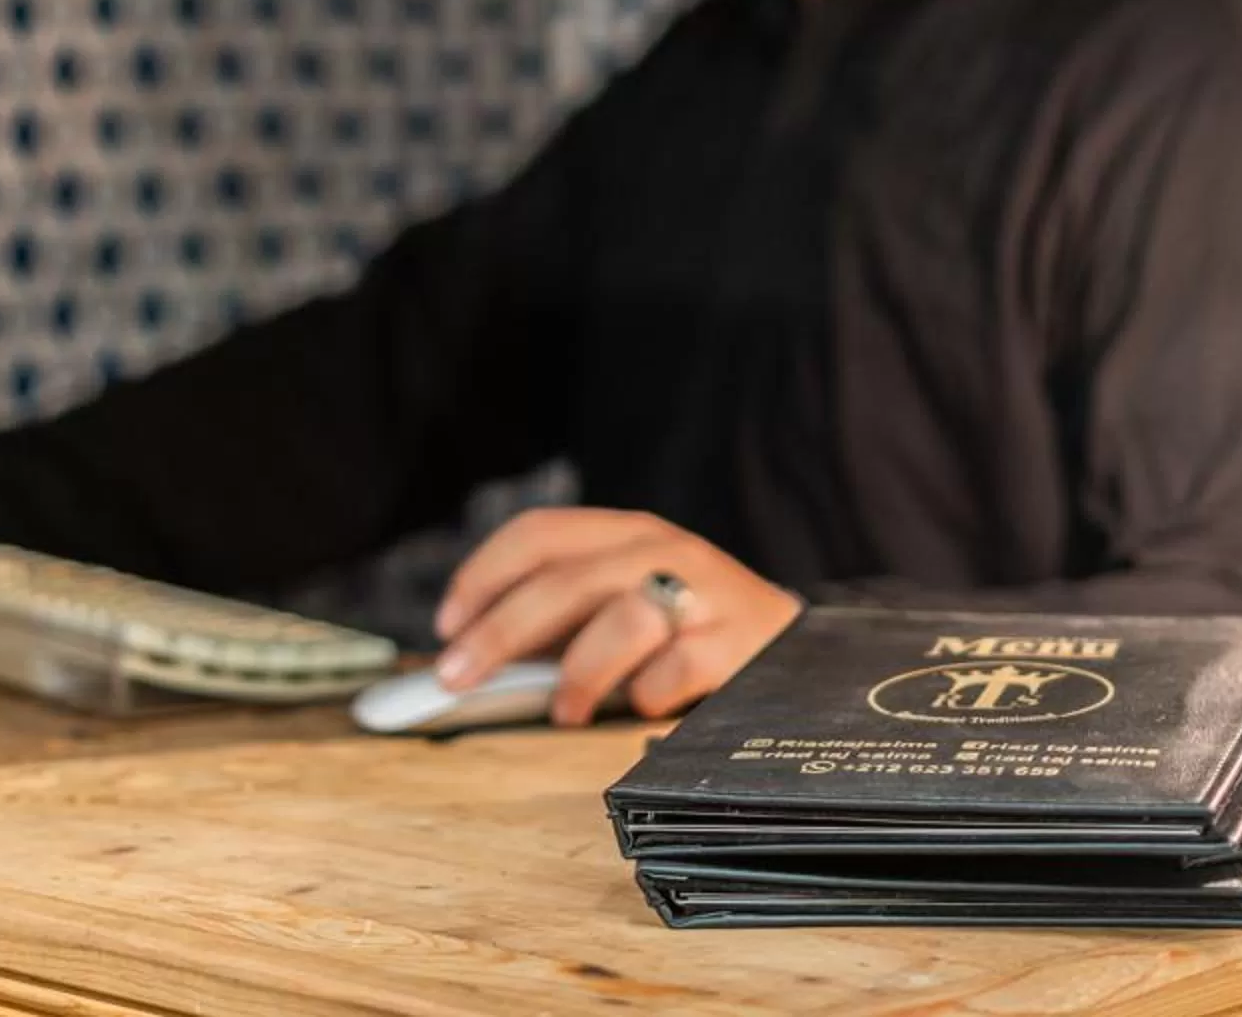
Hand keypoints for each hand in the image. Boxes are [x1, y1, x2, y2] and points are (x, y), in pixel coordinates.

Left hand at [431, 508, 800, 726]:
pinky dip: (645, 696)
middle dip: (499, 633)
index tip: (445, 626)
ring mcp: (704, 593)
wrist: (797, 645)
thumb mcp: (627, 599)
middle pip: (565, 581)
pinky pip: (673, 672)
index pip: (539, 534)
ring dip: (577, 673)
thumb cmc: (688, 628)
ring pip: (622, 619)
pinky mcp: (737, 643)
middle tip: (458, 679)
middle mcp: (663, 550)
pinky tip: (642, 705)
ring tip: (564, 710)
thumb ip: (565, 618)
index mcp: (625, 531)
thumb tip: (477, 656)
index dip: (482, 577)